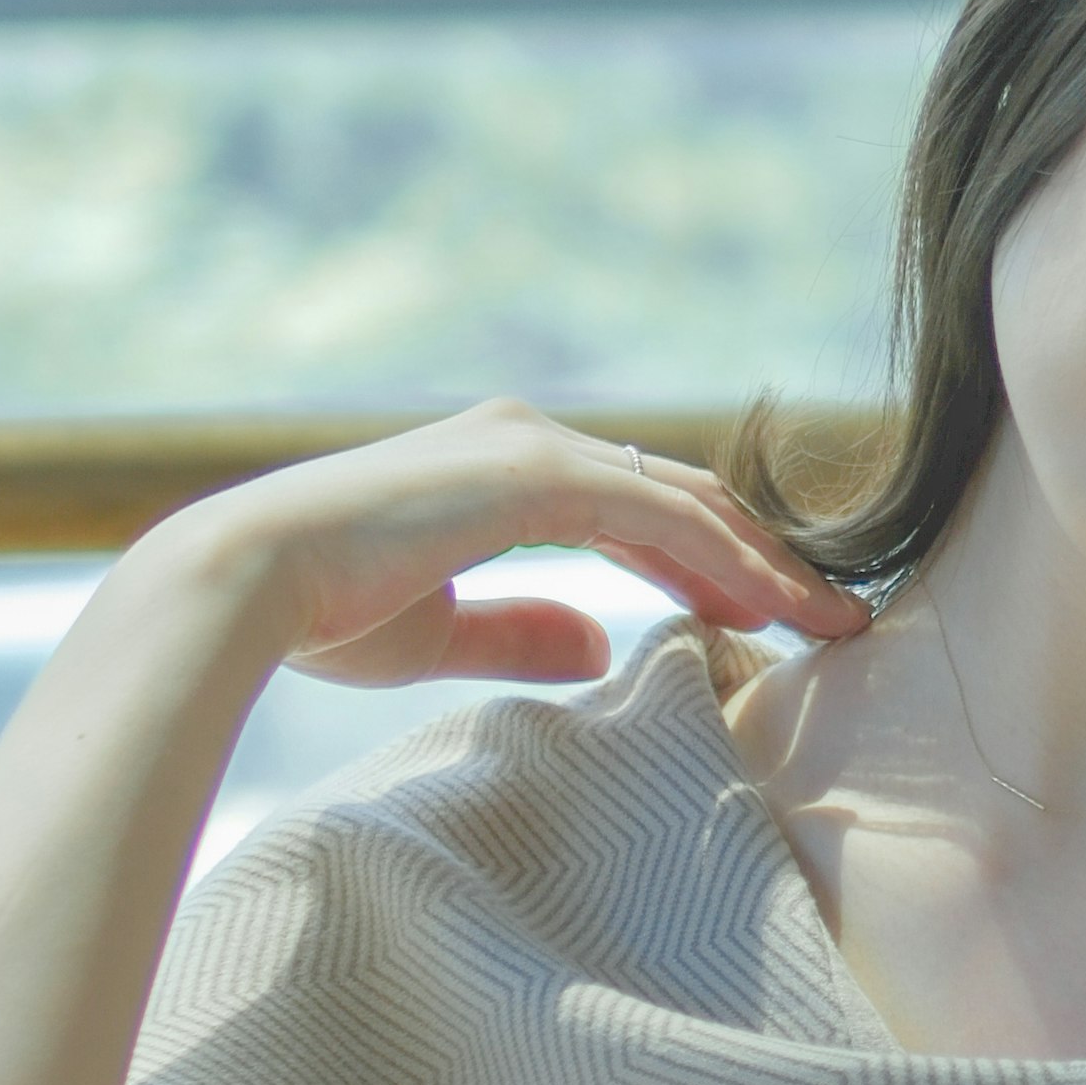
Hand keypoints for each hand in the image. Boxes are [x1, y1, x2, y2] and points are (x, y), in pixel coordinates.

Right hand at [156, 400, 874, 693]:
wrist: (248, 586)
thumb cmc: (320, 612)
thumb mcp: (439, 632)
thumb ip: (522, 630)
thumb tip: (598, 643)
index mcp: (502, 470)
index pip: (639, 513)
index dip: (712, 565)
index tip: (772, 623)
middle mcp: (527, 441)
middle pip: (681, 498)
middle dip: (764, 560)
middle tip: (837, 619)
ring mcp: (533, 449)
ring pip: (688, 505)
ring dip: (768, 565)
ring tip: (835, 623)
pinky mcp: (535, 476)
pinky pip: (661, 519)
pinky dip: (726, 562)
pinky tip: (776, 610)